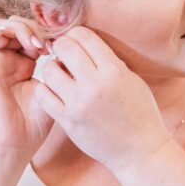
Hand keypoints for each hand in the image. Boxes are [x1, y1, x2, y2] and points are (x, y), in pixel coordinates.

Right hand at [0, 15, 54, 159]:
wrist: (13, 145)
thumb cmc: (32, 126)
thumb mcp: (51, 91)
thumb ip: (55, 68)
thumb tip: (64, 46)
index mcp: (22, 66)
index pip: (29, 34)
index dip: (43, 33)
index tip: (57, 47)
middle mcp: (5, 62)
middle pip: (13, 26)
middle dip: (31, 27)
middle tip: (45, 43)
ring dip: (15, 26)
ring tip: (30, 40)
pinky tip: (5, 34)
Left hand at [33, 25, 170, 171]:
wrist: (140, 151)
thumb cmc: (140, 114)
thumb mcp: (132, 80)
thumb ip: (111, 62)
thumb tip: (89, 45)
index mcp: (114, 70)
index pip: (85, 36)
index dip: (76, 34)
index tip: (76, 41)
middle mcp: (94, 84)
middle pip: (64, 47)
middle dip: (62, 47)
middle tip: (64, 55)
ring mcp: (79, 103)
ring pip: (49, 70)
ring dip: (52, 68)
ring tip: (60, 75)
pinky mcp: (68, 121)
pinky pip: (44, 96)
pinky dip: (46, 90)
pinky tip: (54, 92)